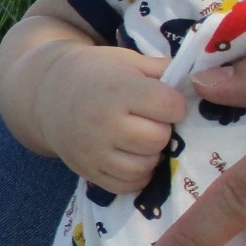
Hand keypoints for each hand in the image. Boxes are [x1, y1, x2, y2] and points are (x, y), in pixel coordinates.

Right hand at [36, 45, 185, 191]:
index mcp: (118, 89)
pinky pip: (127, 185)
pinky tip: (133, 157)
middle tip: (151, 120)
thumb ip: (164, 69)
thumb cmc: (96, 73)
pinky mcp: (88, 172)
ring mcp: (94, 152)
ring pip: (146, 166)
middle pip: (159, 138)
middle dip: (162, 129)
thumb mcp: (128, 59)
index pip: (170, 106)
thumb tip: (198, 83)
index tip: (163, 100)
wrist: (47, 95)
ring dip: (151, 154)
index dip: (174, 104)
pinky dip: (137, 175)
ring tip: (142, 140)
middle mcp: (104, 123)